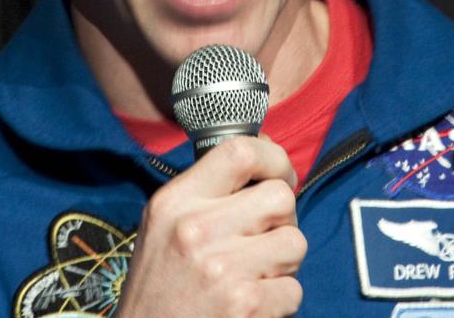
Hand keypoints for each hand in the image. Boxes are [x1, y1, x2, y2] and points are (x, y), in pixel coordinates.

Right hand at [117, 136, 305, 316]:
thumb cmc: (159, 289)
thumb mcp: (164, 227)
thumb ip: (206, 193)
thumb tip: (264, 161)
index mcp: (175, 202)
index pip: (239, 151)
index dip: (273, 158)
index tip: (280, 175)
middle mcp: (196, 229)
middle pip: (280, 196)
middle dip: (283, 219)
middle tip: (263, 239)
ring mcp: (222, 268)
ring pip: (295, 242)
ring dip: (283, 263)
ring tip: (252, 275)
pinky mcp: (245, 304)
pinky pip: (293, 289)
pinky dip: (279, 301)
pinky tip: (251, 305)